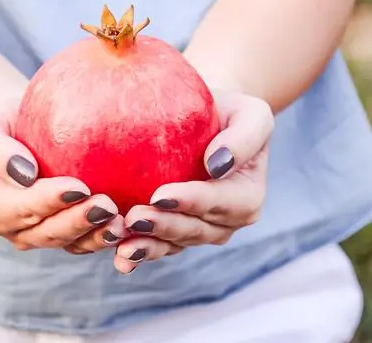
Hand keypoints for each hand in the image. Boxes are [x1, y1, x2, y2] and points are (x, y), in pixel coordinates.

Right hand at [0, 96, 129, 253]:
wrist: (18, 126)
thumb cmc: (0, 121)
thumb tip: (25, 174)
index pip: (22, 207)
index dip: (50, 201)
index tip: (79, 187)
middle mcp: (14, 228)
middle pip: (48, 232)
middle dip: (78, 222)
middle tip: (107, 206)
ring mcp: (41, 234)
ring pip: (70, 243)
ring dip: (96, 236)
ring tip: (120, 222)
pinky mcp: (67, 232)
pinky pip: (87, 241)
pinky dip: (105, 237)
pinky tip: (128, 225)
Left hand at [113, 90, 274, 273]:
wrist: (208, 119)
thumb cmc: (232, 113)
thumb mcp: (252, 115)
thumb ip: (244, 138)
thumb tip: (216, 165)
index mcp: (247, 198)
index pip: (219, 202)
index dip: (191, 202)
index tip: (160, 195)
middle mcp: (226, 222)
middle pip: (194, 229)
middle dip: (164, 226)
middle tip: (134, 218)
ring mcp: (200, 232)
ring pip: (174, 244)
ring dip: (149, 246)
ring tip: (122, 245)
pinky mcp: (175, 234)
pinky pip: (158, 247)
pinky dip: (139, 254)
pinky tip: (120, 259)